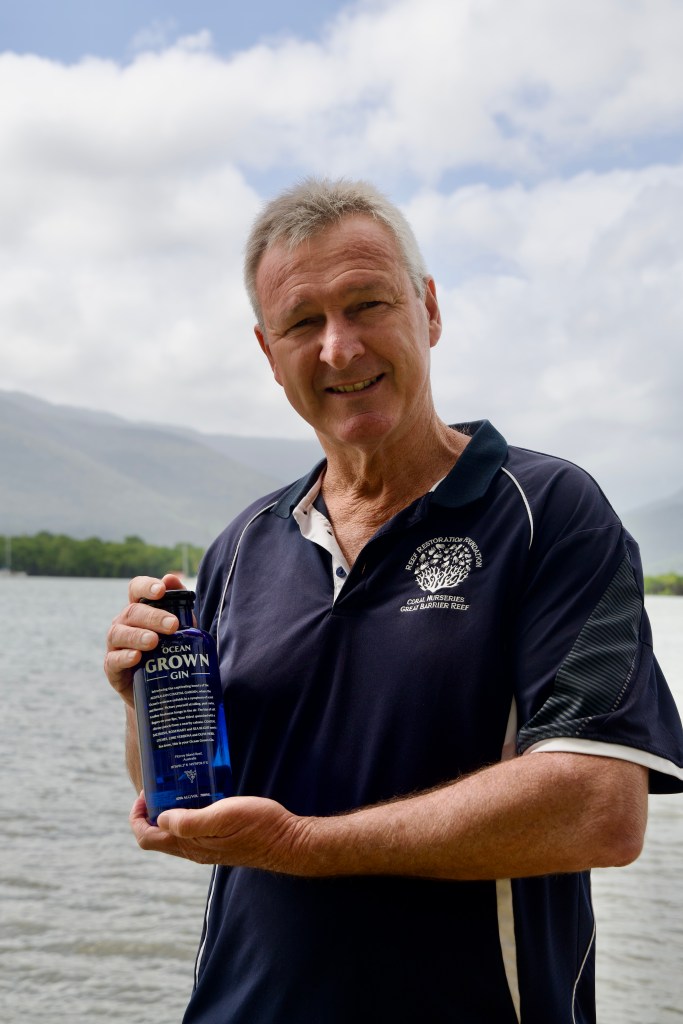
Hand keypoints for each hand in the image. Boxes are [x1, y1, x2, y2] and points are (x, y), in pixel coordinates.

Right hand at [104, 573, 185, 706]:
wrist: (159, 689)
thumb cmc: (169, 650)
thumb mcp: (180, 628)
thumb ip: (179, 604)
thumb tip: (171, 578)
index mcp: (139, 609)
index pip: (136, 589)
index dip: (146, 586)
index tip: (161, 590)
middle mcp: (123, 623)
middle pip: (133, 612)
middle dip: (153, 617)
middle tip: (172, 625)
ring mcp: (115, 645)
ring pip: (120, 634)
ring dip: (138, 636)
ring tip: (154, 641)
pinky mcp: (112, 668)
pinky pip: (114, 660)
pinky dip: (125, 657)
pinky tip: (137, 658)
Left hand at [129, 793, 309, 872]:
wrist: (288, 841)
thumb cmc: (257, 826)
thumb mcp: (222, 818)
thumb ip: (189, 822)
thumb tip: (161, 819)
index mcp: (189, 845)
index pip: (146, 838)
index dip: (137, 817)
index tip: (144, 793)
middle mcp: (193, 849)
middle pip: (157, 836)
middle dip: (150, 812)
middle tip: (160, 785)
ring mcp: (207, 846)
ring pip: (175, 832)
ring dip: (168, 812)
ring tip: (177, 786)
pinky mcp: (220, 840)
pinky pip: (193, 828)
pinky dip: (186, 812)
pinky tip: (200, 795)